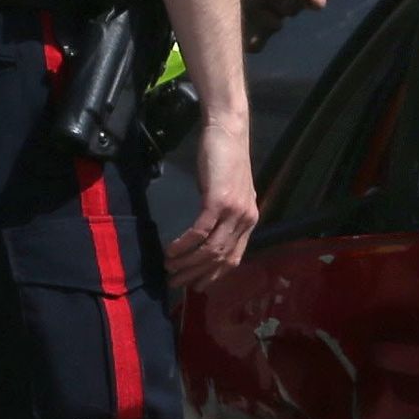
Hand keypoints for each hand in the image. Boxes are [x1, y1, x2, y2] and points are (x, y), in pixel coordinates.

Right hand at [167, 114, 258, 291]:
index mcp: (250, 220)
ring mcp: (233, 211)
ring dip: (187, 263)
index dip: (214, 275)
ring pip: (210, 249)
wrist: (228, 132)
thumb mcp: (229, 193)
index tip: (196, 285)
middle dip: (196, 274)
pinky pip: (200, 232)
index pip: (234, 257)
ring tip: (169, 269)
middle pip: (221, 258)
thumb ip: (224, 215)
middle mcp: (245, 220)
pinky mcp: (218, 201)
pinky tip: (170, 251)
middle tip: (176, 284)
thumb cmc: (225, 160)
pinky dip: (184, 245)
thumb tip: (205, 236)